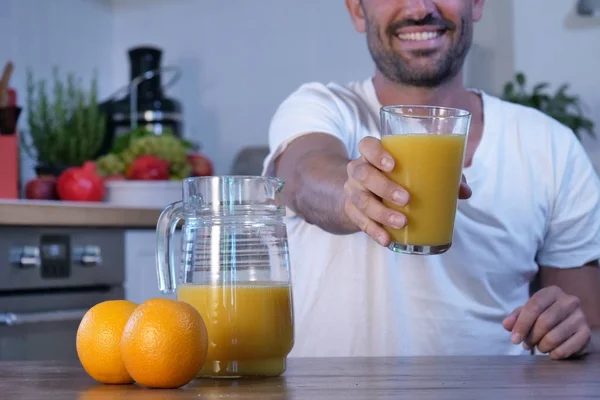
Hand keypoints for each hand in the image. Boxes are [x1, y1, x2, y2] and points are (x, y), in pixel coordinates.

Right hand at [343, 136, 471, 246]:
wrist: (364, 191)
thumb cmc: (396, 176)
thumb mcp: (413, 171)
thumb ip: (439, 175)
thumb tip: (465, 192)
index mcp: (372, 154)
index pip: (366, 145)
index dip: (376, 153)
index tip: (392, 165)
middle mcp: (358, 170)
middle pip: (363, 174)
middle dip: (384, 187)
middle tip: (406, 199)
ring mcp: (353, 191)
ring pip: (361, 200)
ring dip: (381, 213)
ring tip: (402, 222)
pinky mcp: (352, 211)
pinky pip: (360, 221)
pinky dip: (374, 231)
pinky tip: (387, 240)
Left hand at [502, 286, 591, 359]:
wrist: (570, 322)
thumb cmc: (545, 315)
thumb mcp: (528, 312)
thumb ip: (516, 317)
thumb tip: (507, 325)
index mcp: (552, 292)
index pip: (534, 306)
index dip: (521, 324)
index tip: (514, 339)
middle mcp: (569, 301)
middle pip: (544, 322)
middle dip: (531, 337)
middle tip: (526, 344)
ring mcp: (580, 317)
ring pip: (554, 337)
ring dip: (542, 346)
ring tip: (539, 347)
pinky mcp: (586, 333)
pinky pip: (566, 348)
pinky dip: (554, 354)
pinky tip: (551, 352)